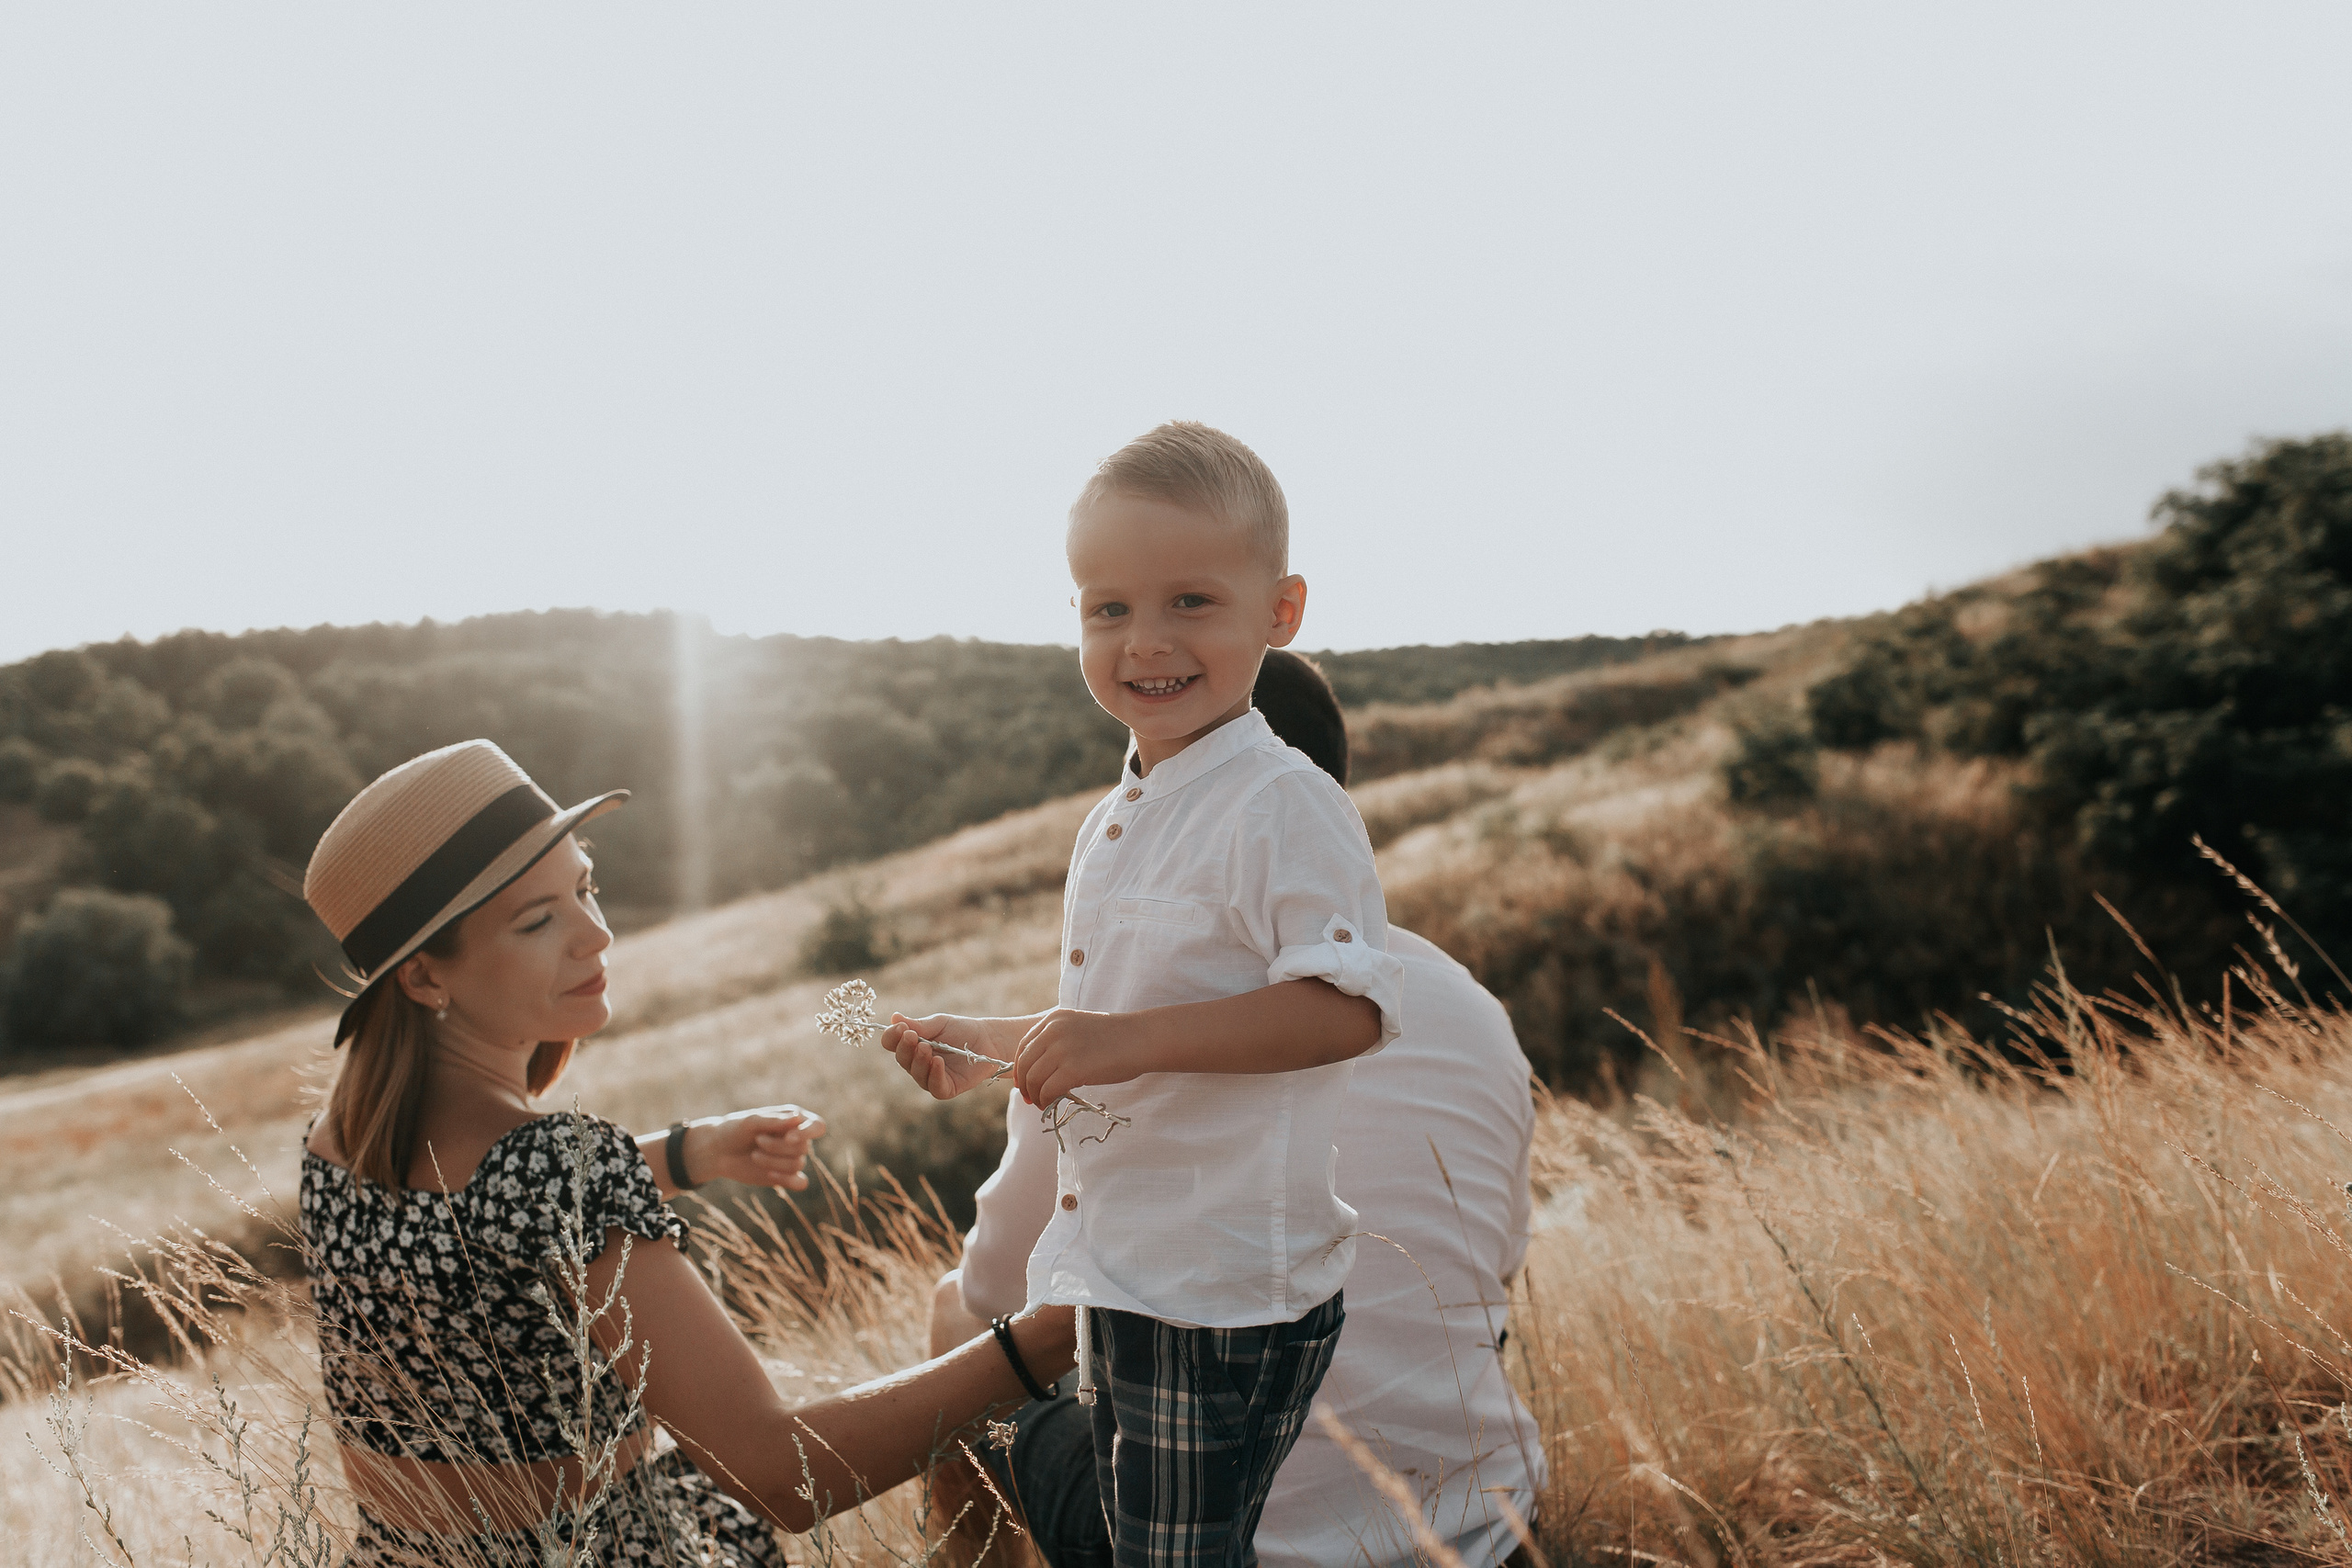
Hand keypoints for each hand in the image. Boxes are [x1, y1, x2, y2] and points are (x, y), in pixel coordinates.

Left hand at [684, 1105, 825, 1190]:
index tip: (789, 1137)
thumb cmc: (734, 1130)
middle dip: (779, 1146)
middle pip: (803, 1148)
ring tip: (754, 1155)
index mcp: (793, 1120)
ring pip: (797, 1164)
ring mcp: (791, 1158)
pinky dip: (788, 1180)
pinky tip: (769, 1175)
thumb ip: (774, 1121)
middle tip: (757, 1141)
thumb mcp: (751, 1121)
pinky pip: (800, 1182)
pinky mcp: (785, 1176)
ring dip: (774, 1161)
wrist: (718, 1152)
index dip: (808, 1132)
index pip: (817, 1126)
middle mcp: (796, 1138)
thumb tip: (799, 1117)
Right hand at [882, 1012, 1025, 1100]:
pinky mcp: (947, 1088)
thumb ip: (919, 1025)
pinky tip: (937, 1062)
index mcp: (912, 1045)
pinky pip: (935, 1086)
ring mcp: (931, 1077)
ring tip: (926, 1047)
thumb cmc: (961, 1030)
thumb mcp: (940, 1023)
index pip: (892, 1044)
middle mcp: (918, 1063)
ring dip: (919, 1061)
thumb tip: (894, 1018)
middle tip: (912, 1036)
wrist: (988, 1040)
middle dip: (905, 1048)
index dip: (892, 1037)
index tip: (900, 1027)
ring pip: (917, 1074)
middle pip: (902, 1059)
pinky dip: (934, 1075)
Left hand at [1012, 1008, 1149, 1108]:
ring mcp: (1062, 1049)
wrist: (1140, 1039)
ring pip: (1033, 1079)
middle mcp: (1053, 1031)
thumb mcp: (1079, 1029)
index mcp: (1054, 1020)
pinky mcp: (1072, 1069)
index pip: (1024, 1046)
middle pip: (1025, 1064)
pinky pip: (1048, 1090)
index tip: (1023, 1083)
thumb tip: (1040, 1069)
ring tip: (1043, 1104)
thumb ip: (1058, 1041)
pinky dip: (1046, 1101)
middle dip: (1024, 1085)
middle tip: (1030, 1099)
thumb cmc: (1116, 1037)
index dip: (1020, 1068)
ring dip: (1035, 1096)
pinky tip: (1052, 1105)